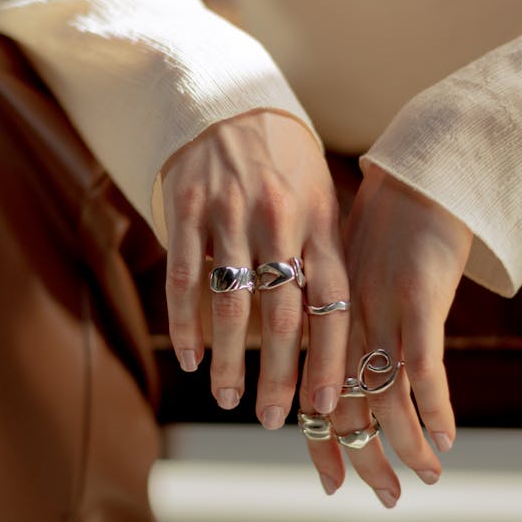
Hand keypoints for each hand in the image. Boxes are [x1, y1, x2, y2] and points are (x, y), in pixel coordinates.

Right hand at [162, 111, 349, 428]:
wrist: (228, 101)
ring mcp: (231, 213)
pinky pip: (185, 276)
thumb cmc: (282, 166)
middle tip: (273, 420)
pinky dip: (184, 323)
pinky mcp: (187, 206)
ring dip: (227, 359)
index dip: (329, 358)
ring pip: (231, 302)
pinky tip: (187, 358)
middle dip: (279, 374)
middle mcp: (279, 220)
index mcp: (319, 223)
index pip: (331, 303)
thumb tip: (336, 334)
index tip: (325, 406)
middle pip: (282, 314)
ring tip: (227, 398)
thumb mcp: (318, 201)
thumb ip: (325, 258)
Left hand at [301, 163, 472, 504]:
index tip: (330, 484)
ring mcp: (380, 314)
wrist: (416, 174)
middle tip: (385, 498)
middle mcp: (347, 326)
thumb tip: (348, 363)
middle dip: (363, 460)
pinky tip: (447, 437)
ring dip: (406, 446)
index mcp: (327, 323)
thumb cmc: (387, 227)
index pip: (316, 399)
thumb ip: (345, 321)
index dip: (321, 445)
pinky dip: (436, 408)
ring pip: (386, 398)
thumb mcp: (353, 277)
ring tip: (426, 478)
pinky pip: (423, 367)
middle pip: (347, 409)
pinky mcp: (417, 300)